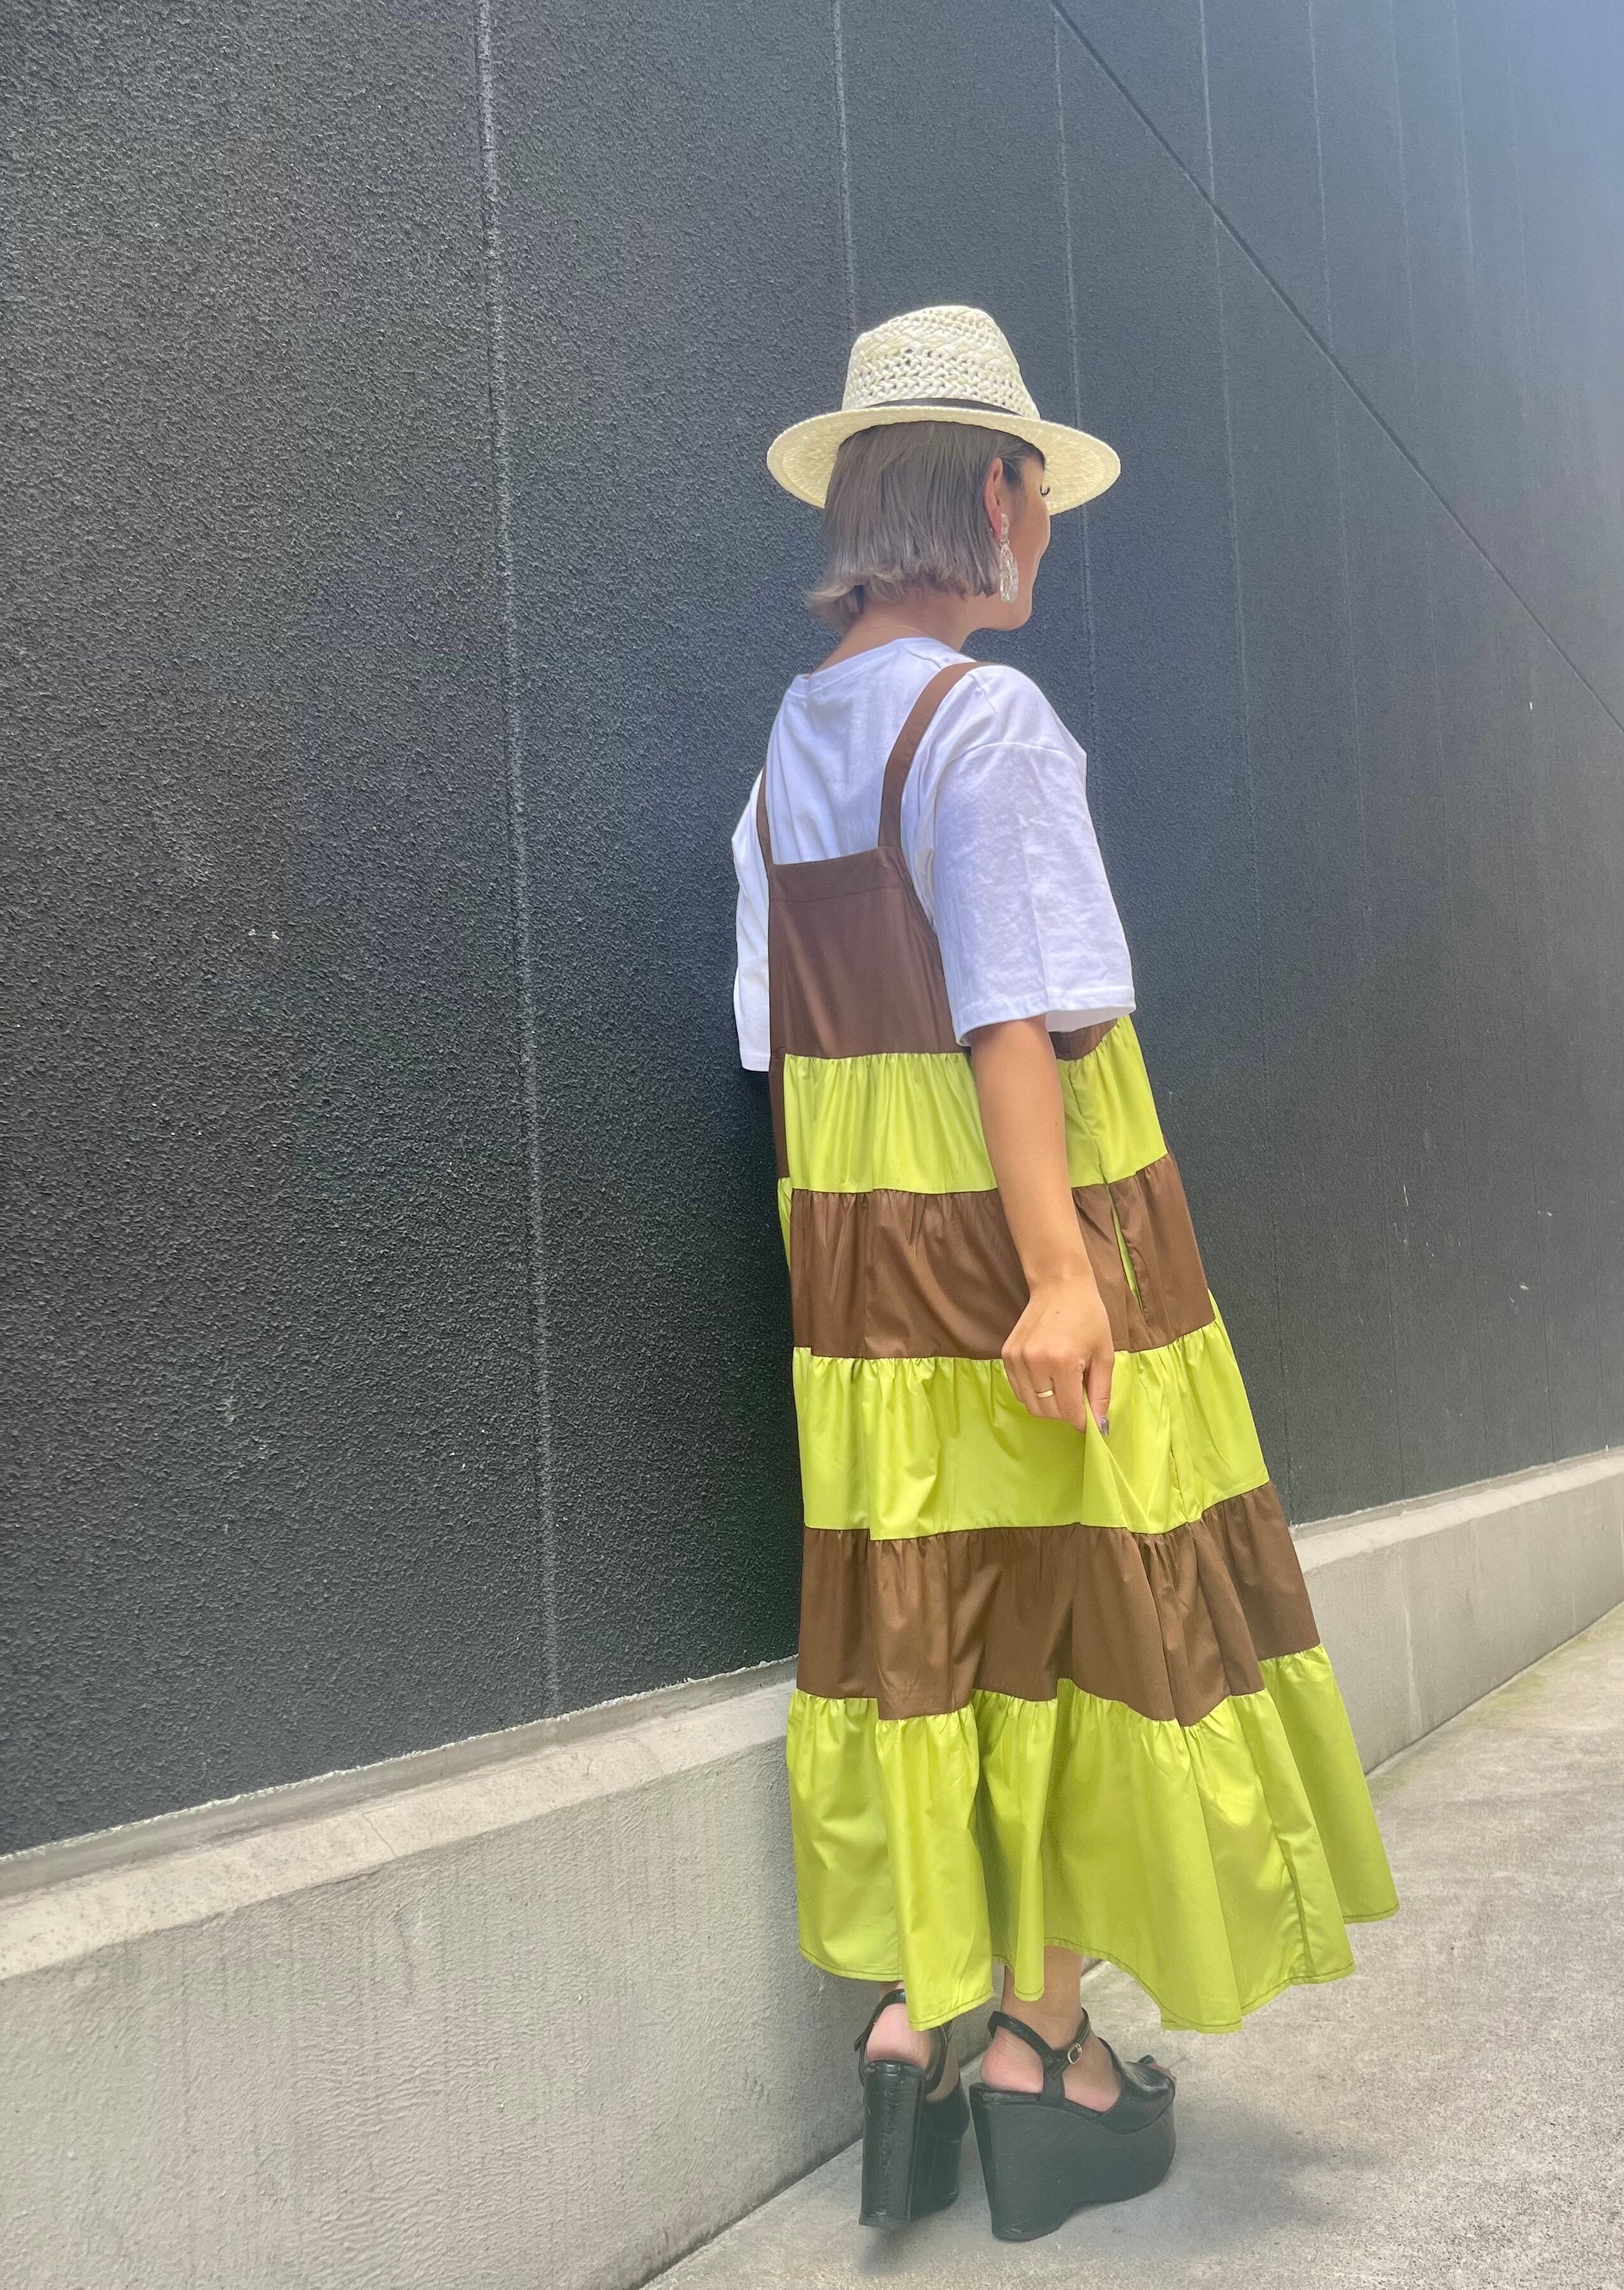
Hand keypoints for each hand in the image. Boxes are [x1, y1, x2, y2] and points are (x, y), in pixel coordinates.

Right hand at [1002, 1262, 1113, 1434]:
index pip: (1069, 1410)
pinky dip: (1033, 1393)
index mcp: (1062, 1361)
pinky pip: (1018, 1390)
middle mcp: (1035, 1362)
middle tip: (1077, 1398)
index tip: (1089, 1420)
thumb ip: (1101, 1392)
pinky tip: (1047, 1379)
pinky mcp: (1007, 1354)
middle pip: (1047, 1411)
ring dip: (1048, 1405)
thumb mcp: (1104, 1354)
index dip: (1081, 1420)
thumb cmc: (1089, 1317)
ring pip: (1030, 1404)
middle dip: (1065, 1413)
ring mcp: (1017, 1358)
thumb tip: (1100, 1427)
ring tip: (1062, 1386)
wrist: (1059, 1285)